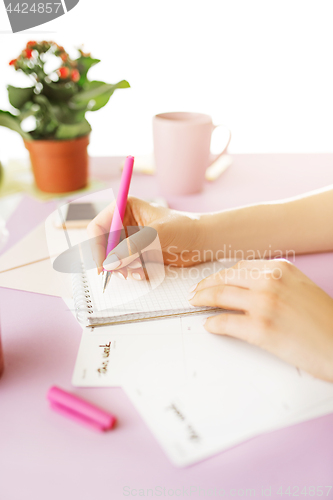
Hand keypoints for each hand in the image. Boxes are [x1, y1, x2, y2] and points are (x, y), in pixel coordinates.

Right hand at [87, 196, 205, 278]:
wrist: (203, 241)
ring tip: (137, 271)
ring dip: (122, 268)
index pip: (98, 226)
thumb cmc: (184, 228)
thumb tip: (111, 262)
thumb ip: (132, 247)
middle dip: (109, 261)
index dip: (96, 246)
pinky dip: (131, 271)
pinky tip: (144, 272)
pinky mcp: (137, 253)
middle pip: (102, 245)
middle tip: (119, 273)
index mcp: (125, 208)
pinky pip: (125, 266)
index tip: (102, 264)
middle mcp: (124, 223)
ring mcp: (130, 240)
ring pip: (112, 259)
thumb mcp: (157, 234)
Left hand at [188, 259, 332, 381]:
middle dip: (205, 285)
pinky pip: (224, 322)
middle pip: (224, 278)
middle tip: (196, 292)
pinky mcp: (260, 328)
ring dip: (203, 300)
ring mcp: (263, 303)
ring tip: (196, 304)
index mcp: (280, 268)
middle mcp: (270, 281)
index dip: (220, 274)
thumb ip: (275, 281)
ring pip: (219, 296)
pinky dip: (213, 323)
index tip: (212, 280)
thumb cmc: (325, 321)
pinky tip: (210, 325)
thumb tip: (247, 286)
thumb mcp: (301, 287)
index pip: (239, 266)